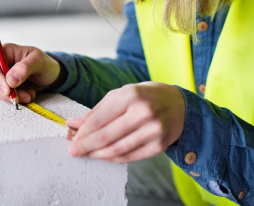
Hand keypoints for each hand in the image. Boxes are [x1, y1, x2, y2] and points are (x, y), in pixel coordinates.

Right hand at [0, 43, 61, 103]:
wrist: (51, 75)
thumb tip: (10, 79)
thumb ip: (25, 67)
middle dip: (6, 91)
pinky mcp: (6, 88)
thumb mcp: (39, 61)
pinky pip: (4, 97)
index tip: (7, 89)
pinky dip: (17, 99)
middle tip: (24, 96)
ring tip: (30, 94)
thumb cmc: (44, 63)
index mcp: (5, 51)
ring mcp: (1, 76)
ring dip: (13, 97)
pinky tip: (28, 95)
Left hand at [65, 82, 184, 162]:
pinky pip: (131, 156)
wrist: (180, 105)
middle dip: (86, 146)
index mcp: (130, 95)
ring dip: (99, 154)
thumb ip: (98, 110)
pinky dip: (115, 158)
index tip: (73, 138)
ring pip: (118, 149)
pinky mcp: (159, 145)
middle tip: (74, 151)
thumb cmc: (145, 97)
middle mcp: (143, 112)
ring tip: (88, 154)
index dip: (83, 131)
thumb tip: (73, 124)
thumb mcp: (121, 95)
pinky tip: (105, 156)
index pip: (100, 119)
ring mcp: (153, 130)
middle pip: (106, 136)